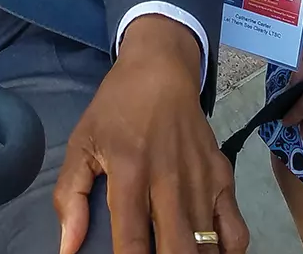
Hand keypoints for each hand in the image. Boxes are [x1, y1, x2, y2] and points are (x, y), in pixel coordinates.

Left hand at [54, 16, 248, 253]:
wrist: (160, 68)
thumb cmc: (116, 108)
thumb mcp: (81, 142)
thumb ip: (70, 196)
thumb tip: (67, 248)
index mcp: (130, 172)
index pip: (133, 241)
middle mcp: (169, 180)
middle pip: (178, 251)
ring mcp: (201, 180)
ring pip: (208, 247)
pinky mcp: (223, 177)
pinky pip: (235, 231)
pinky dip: (227, 252)